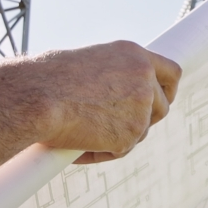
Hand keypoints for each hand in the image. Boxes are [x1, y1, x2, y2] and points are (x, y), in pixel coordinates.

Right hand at [27, 41, 181, 163]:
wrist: (37, 97)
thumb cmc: (47, 79)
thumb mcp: (88, 65)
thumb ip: (112, 77)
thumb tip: (113, 98)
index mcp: (134, 55)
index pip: (171, 72)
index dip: (167, 89)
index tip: (163, 99)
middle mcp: (144, 78)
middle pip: (162, 107)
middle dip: (147, 119)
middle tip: (122, 126)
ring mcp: (141, 108)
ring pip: (141, 132)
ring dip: (120, 136)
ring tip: (84, 132)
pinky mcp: (130, 136)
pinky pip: (119, 151)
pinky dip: (100, 152)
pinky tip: (76, 143)